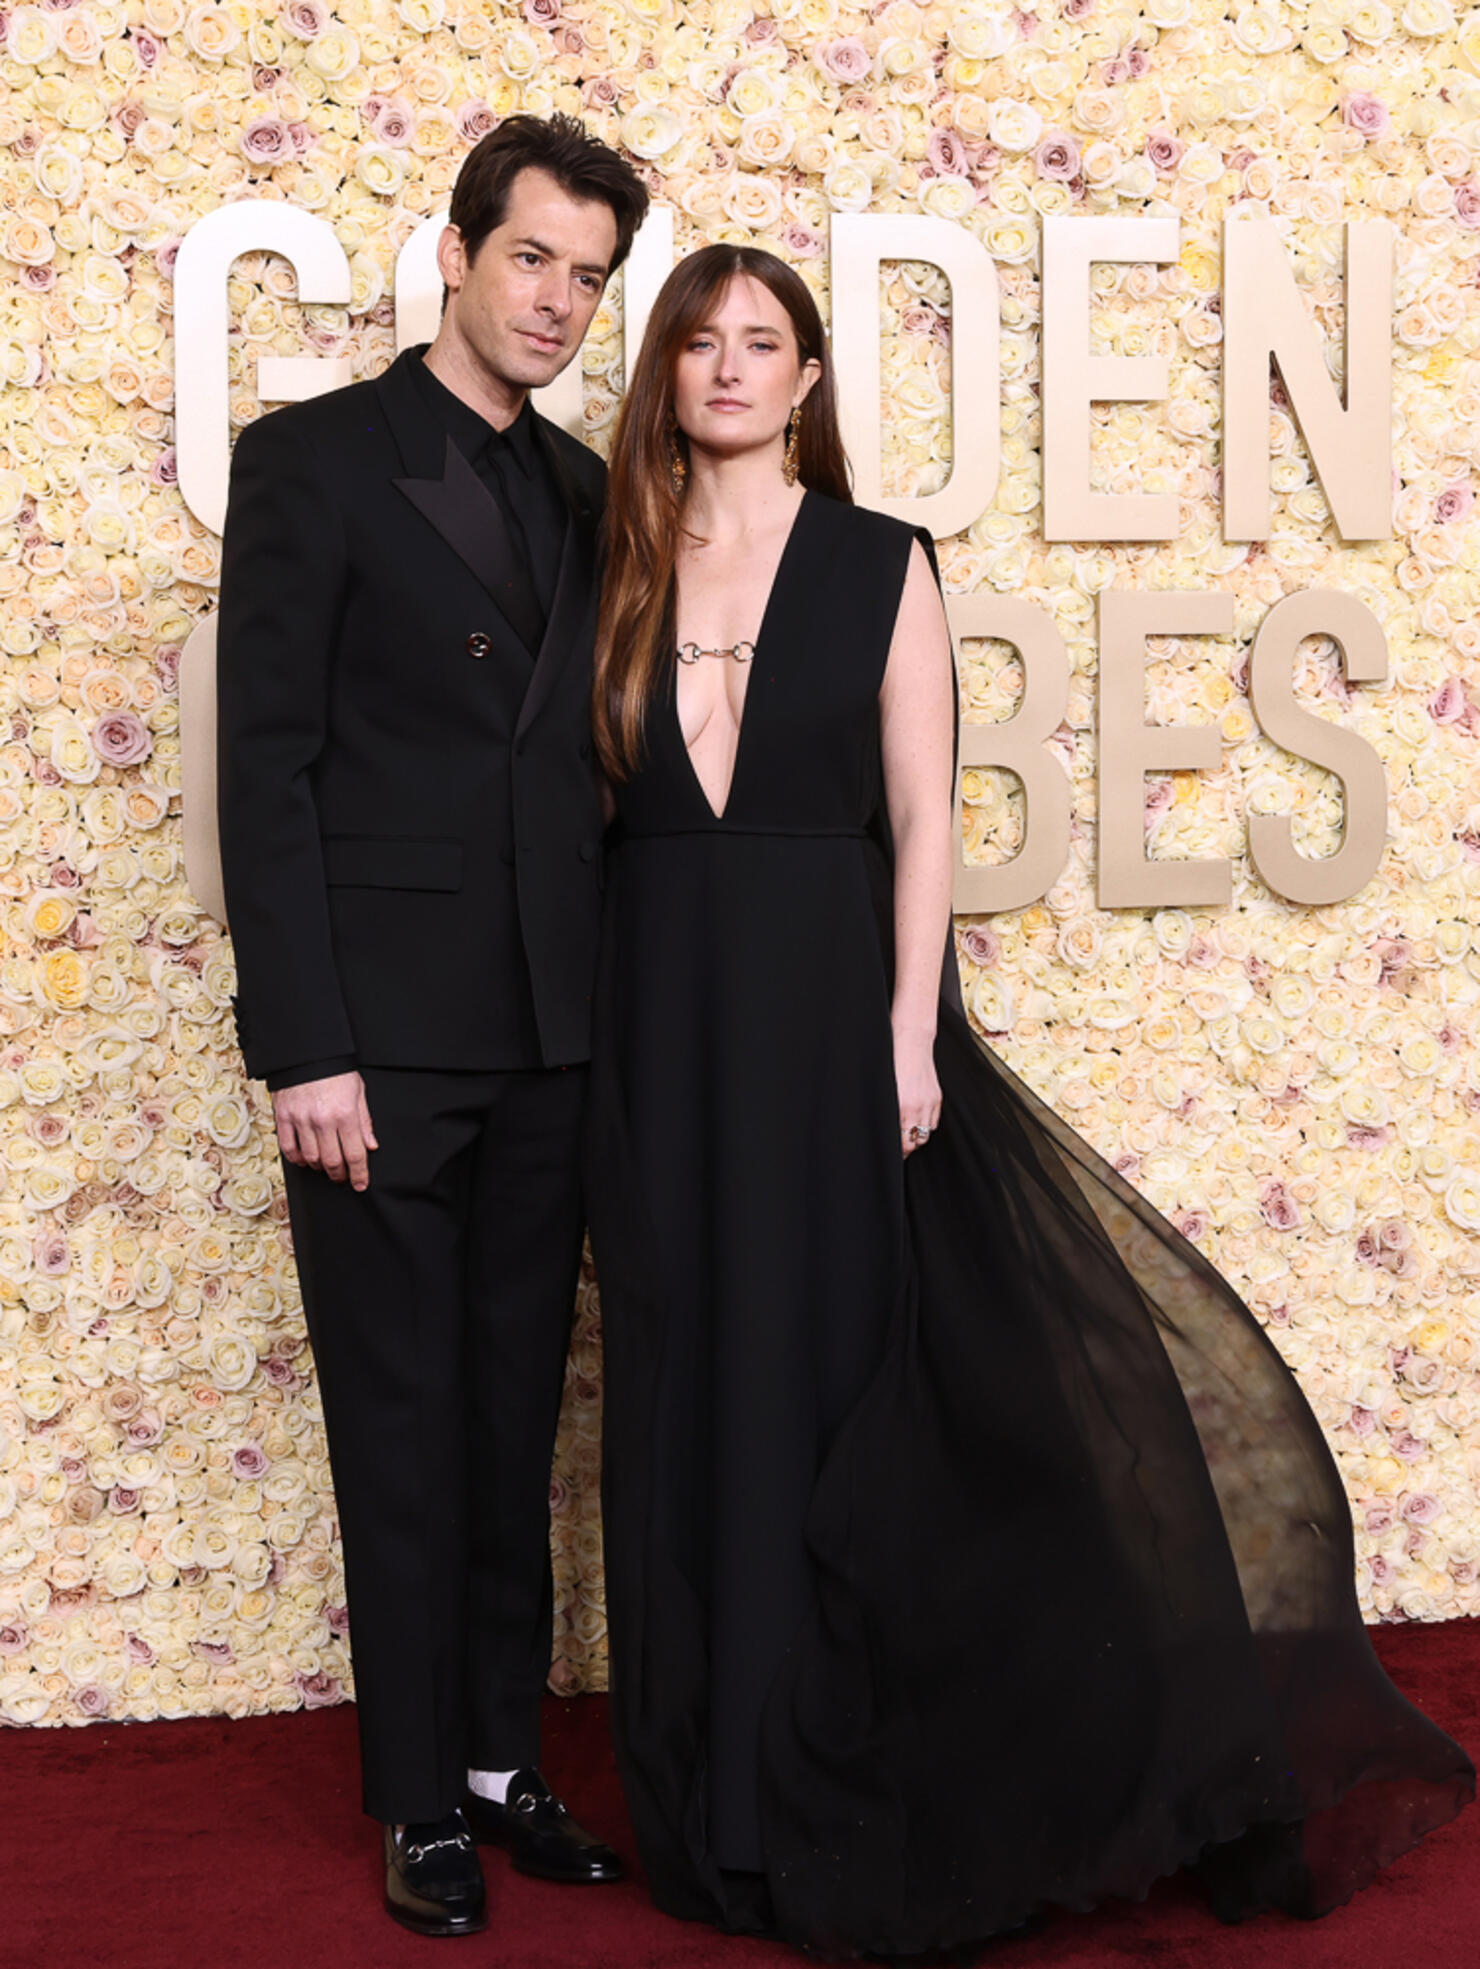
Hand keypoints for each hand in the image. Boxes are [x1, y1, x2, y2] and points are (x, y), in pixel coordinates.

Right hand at [274, 1070, 377, 1190]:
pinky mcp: (284, 1117)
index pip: (355, 1154)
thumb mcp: (359, 1092)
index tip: (361, 1184)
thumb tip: (371, 1146)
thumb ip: (365, 1121)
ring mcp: (301, 1120)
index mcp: (345, 1114)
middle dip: (340, 1175)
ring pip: (310, 1158)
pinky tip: (304, 1159)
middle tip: (343, 1177)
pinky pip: (288, 1147)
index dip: (359, 1174)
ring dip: (319, 1167)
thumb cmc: (335, 1071)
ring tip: (325, 1166)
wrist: (307, 1052)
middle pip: (332, 1161)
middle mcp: (323, 1120)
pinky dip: (297, 1158)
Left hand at [893, 1024, 940, 1159]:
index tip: (892, 1154)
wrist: (911, 1043)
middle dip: (907, 1148)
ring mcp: (929, 1103)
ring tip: (908, 1138)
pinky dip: (926, 1126)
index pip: (903, 1141)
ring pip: (926, 1133)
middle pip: (915, 1141)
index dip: (898, 1151)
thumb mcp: (885, 1089)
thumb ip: (888, 1110)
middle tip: (899, 1151)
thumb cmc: (893, 1063)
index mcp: (902, 1106)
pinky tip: (918, 1123)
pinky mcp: (936, 1098)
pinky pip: (934, 1121)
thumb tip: (888, 1128)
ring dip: (917, 1138)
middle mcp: (917, 1107)